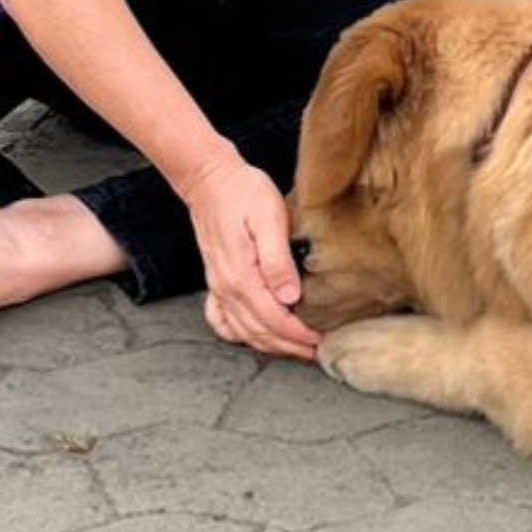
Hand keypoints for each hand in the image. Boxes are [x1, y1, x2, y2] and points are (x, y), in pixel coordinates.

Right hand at [183, 158, 322, 359]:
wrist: (210, 179)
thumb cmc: (243, 192)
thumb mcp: (269, 218)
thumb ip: (278, 261)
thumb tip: (290, 297)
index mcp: (241, 276)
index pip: (274, 319)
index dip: (299, 335)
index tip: (320, 341)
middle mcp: (226, 287)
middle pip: (259, 332)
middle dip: (289, 347)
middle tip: (315, 352)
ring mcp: (218, 286)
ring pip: (242, 331)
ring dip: (269, 345)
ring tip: (294, 348)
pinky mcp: (216, 280)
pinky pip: (222, 320)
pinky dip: (239, 334)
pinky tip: (253, 335)